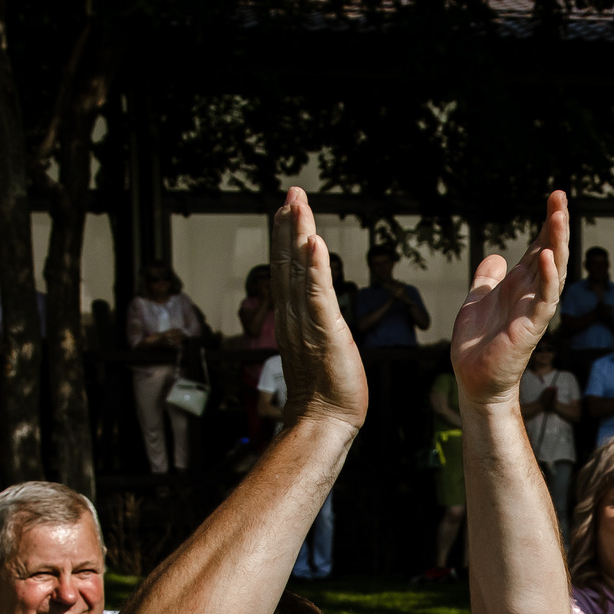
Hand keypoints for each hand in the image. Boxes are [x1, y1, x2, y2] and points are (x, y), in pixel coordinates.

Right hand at [270, 188, 368, 430]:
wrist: (323, 421)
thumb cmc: (326, 392)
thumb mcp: (319, 348)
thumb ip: (315, 326)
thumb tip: (317, 312)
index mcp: (293, 317)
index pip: (288, 269)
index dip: (287, 237)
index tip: (289, 207)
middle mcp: (294, 315)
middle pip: (288, 262)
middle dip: (289, 224)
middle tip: (292, 192)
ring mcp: (306, 323)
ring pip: (299, 271)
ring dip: (298, 235)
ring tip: (298, 204)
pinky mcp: (324, 332)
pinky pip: (317, 294)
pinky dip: (315, 268)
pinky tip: (314, 242)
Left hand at [450, 190, 569, 405]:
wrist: (474, 379)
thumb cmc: (478, 345)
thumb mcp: (477, 300)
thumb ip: (487, 279)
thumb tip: (494, 257)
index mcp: (520, 285)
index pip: (539, 247)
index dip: (546, 223)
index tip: (555, 196)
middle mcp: (531, 294)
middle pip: (550, 252)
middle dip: (556, 224)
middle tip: (560, 195)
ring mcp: (533, 310)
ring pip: (553, 271)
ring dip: (557, 243)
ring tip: (558, 215)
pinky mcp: (530, 328)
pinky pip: (544, 300)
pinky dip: (547, 278)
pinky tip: (547, 256)